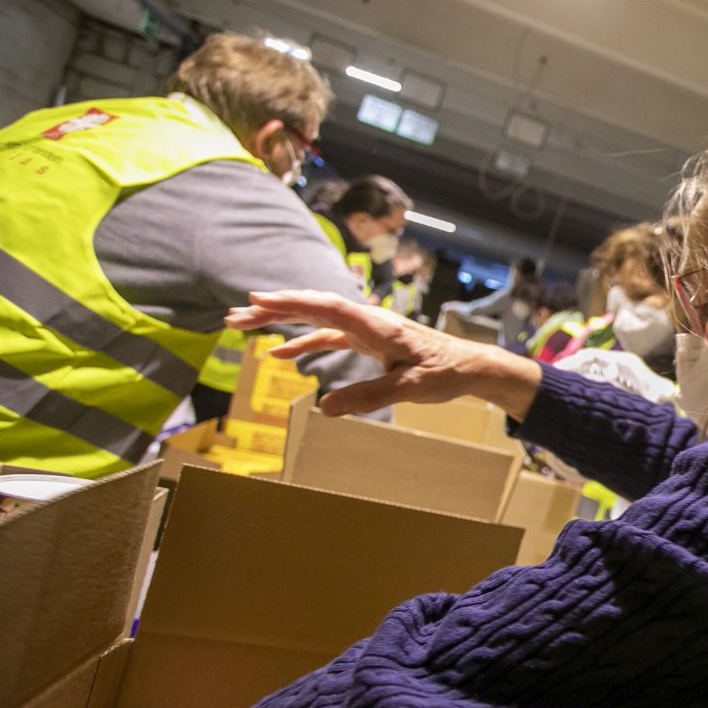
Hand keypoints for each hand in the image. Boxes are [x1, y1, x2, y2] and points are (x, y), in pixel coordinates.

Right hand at [226, 291, 542, 417]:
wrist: (471, 366)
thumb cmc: (447, 373)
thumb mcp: (411, 389)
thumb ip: (370, 397)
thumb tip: (325, 408)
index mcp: (378, 326)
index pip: (328, 308)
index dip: (293, 303)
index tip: (259, 299)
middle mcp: (369, 321)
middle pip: (314, 308)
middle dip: (274, 309)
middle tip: (236, 315)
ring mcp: (367, 330)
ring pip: (317, 320)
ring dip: (282, 322)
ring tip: (244, 324)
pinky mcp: (368, 341)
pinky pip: (329, 337)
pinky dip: (303, 342)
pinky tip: (279, 353)